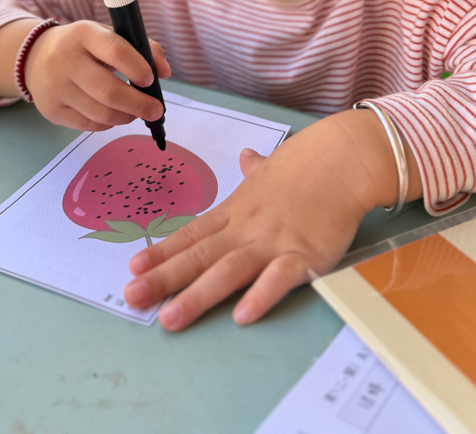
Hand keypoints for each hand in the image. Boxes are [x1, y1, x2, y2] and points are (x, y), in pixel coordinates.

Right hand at [24, 20, 170, 130]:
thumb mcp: (108, 36)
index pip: (115, 50)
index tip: (152, 80)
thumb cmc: (83, 46)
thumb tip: (165, 72)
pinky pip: (88, 125)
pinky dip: (108, 123)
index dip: (137, 67)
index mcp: (83, 34)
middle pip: (108, 91)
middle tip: (156, 111)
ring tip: (136, 112)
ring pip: (100, 113)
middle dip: (139, 104)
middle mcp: (65, 59)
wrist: (35, 56)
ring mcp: (55, 87)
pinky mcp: (51, 110)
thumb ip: (142, 47)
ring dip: (126, 116)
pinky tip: (113, 114)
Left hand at [123, 110, 398, 329]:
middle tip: (131, 298)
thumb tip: (246, 156)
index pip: (193, 234)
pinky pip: (279, 279)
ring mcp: (273, 241)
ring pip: (228, 271)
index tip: (133, 269)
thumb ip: (255, 169)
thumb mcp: (273, 165)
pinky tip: (242, 317)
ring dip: (197, 295)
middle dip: (163, 279)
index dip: (162, 253)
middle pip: (199, 256)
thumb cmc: (309, 162)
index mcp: (237, 210)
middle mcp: (247, 228)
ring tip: (169, 319)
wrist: (344, 158)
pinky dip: (260, 296)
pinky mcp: (304, 254)